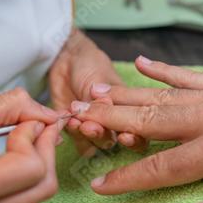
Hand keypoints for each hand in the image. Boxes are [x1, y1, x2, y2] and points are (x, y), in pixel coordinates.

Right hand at [0, 88, 63, 202]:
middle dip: (45, 150)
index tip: (27, 118)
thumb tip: (51, 117)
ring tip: (26, 132)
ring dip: (38, 158)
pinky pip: (20, 195)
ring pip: (36, 193)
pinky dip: (25, 170)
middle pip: (41, 187)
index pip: (29, 170)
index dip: (35, 138)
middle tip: (40, 123)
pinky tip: (15, 149)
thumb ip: (13, 109)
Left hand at [49, 29, 145, 155]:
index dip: (134, 139)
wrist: (66, 60)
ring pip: (92, 143)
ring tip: (75, 121)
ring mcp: (93, 127)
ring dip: (84, 135)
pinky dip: (70, 131)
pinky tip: (66, 120)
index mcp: (127, 110)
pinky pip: (74, 138)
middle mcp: (112, 123)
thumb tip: (107, 108)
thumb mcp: (99, 77)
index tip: (124, 136)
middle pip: (112, 140)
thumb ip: (101, 98)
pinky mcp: (74, 129)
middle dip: (101, 135)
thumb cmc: (91, 65)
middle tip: (89, 126)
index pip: (136, 131)